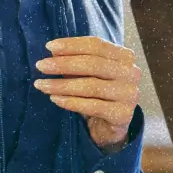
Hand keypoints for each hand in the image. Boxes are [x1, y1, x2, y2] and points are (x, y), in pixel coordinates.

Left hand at [33, 36, 140, 150]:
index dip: (72, 45)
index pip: (97, 45)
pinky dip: (70, 102)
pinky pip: (92, 106)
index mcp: (125, 57)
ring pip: (91, 86)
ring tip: (42, 85)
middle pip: (93, 64)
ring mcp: (129, 94)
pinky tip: (55, 99)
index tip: (49, 47)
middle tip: (41, 66)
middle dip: (63, 64)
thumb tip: (54, 50)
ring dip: (62, 85)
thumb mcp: (89, 74)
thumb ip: (76, 61)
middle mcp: (132, 73)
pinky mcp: (122, 114)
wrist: (111, 127)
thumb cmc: (98, 94)